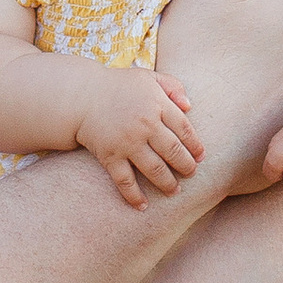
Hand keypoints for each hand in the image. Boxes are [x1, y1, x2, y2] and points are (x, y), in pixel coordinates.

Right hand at [72, 67, 201, 207]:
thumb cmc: (118, 86)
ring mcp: (128, 142)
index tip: (201, 157)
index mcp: (157, 104)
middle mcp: (145, 125)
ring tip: (174, 191)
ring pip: (155, 169)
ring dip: (167, 183)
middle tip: (191, 174)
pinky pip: (125, 181)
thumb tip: (189, 106)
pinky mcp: (110, 156)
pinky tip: (143, 206)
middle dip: (186, 166)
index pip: (184, 129)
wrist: (81, 95)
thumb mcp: (148, 77)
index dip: (195, 145)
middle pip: (173, 151)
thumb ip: (172, 86)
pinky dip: (134, 196)